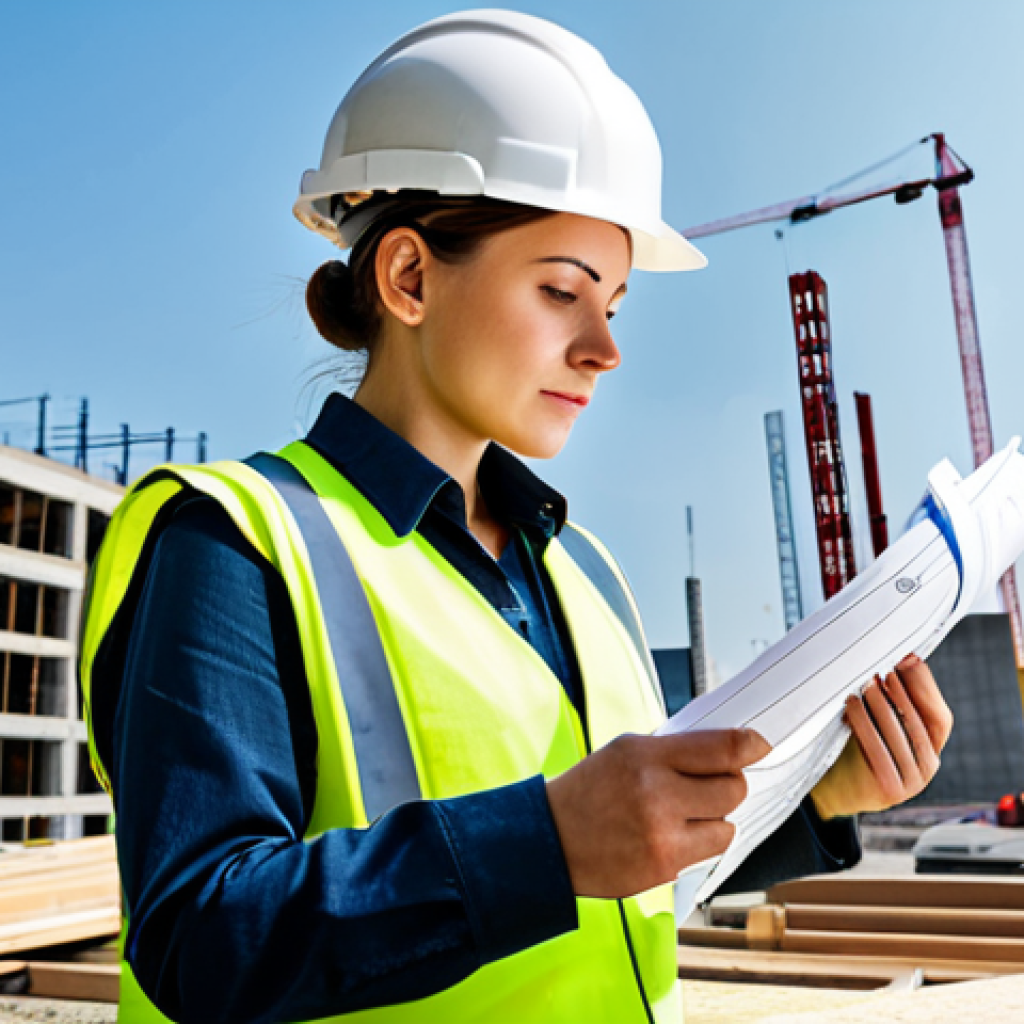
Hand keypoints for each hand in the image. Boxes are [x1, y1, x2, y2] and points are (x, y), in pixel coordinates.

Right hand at [546, 728, 770, 898]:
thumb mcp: (624, 751)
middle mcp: (656, 794)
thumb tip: (725, 748)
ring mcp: (662, 836)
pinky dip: (699, 842)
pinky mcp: (664, 868)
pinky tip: (670, 834)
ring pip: (728, 825)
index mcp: (645, 756)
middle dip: (728, 783)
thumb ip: (673, 750)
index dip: (749, 745)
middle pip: (733, 788)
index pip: (720, 748)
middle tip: (709, 783)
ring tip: (683, 813)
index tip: (759, 744)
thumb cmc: (589, 791)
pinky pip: (709, 851)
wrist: (551, 839)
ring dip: (714, 818)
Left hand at [810, 654, 953, 819]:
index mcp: (932, 751)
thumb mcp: (882, 727)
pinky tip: (851, 705)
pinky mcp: (888, 788)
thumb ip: (893, 704)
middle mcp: (928, 768)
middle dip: (902, 692)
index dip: (927, 689)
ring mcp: (911, 782)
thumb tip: (901, 661)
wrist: (840, 791)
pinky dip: (862, 722)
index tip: (909, 662)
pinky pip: (875, 748)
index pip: (941, 718)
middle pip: (920, 724)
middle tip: (884, 670)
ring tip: (865, 683)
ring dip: (881, 704)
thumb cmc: (861, 752)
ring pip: (897, 734)